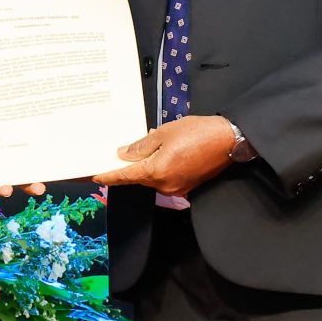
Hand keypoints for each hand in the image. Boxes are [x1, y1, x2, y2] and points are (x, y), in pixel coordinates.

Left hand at [93, 115, 241, 196]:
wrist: (230, 140)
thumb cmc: (197, 132)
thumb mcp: (164, 133)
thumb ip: (141, 146)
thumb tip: (123, 155)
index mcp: (155, 172)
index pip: (123, 177)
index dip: (106, 176)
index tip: (92, 176)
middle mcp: (164, 186)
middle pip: (138, 178)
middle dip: (127, 168)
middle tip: (114, 156)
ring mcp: (176, 189)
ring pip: (151, 178)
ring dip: (144, 167)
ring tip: (138, 151)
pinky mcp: (186, 186)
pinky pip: (164, 178)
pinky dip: (157, 169)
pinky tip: (157, 155)